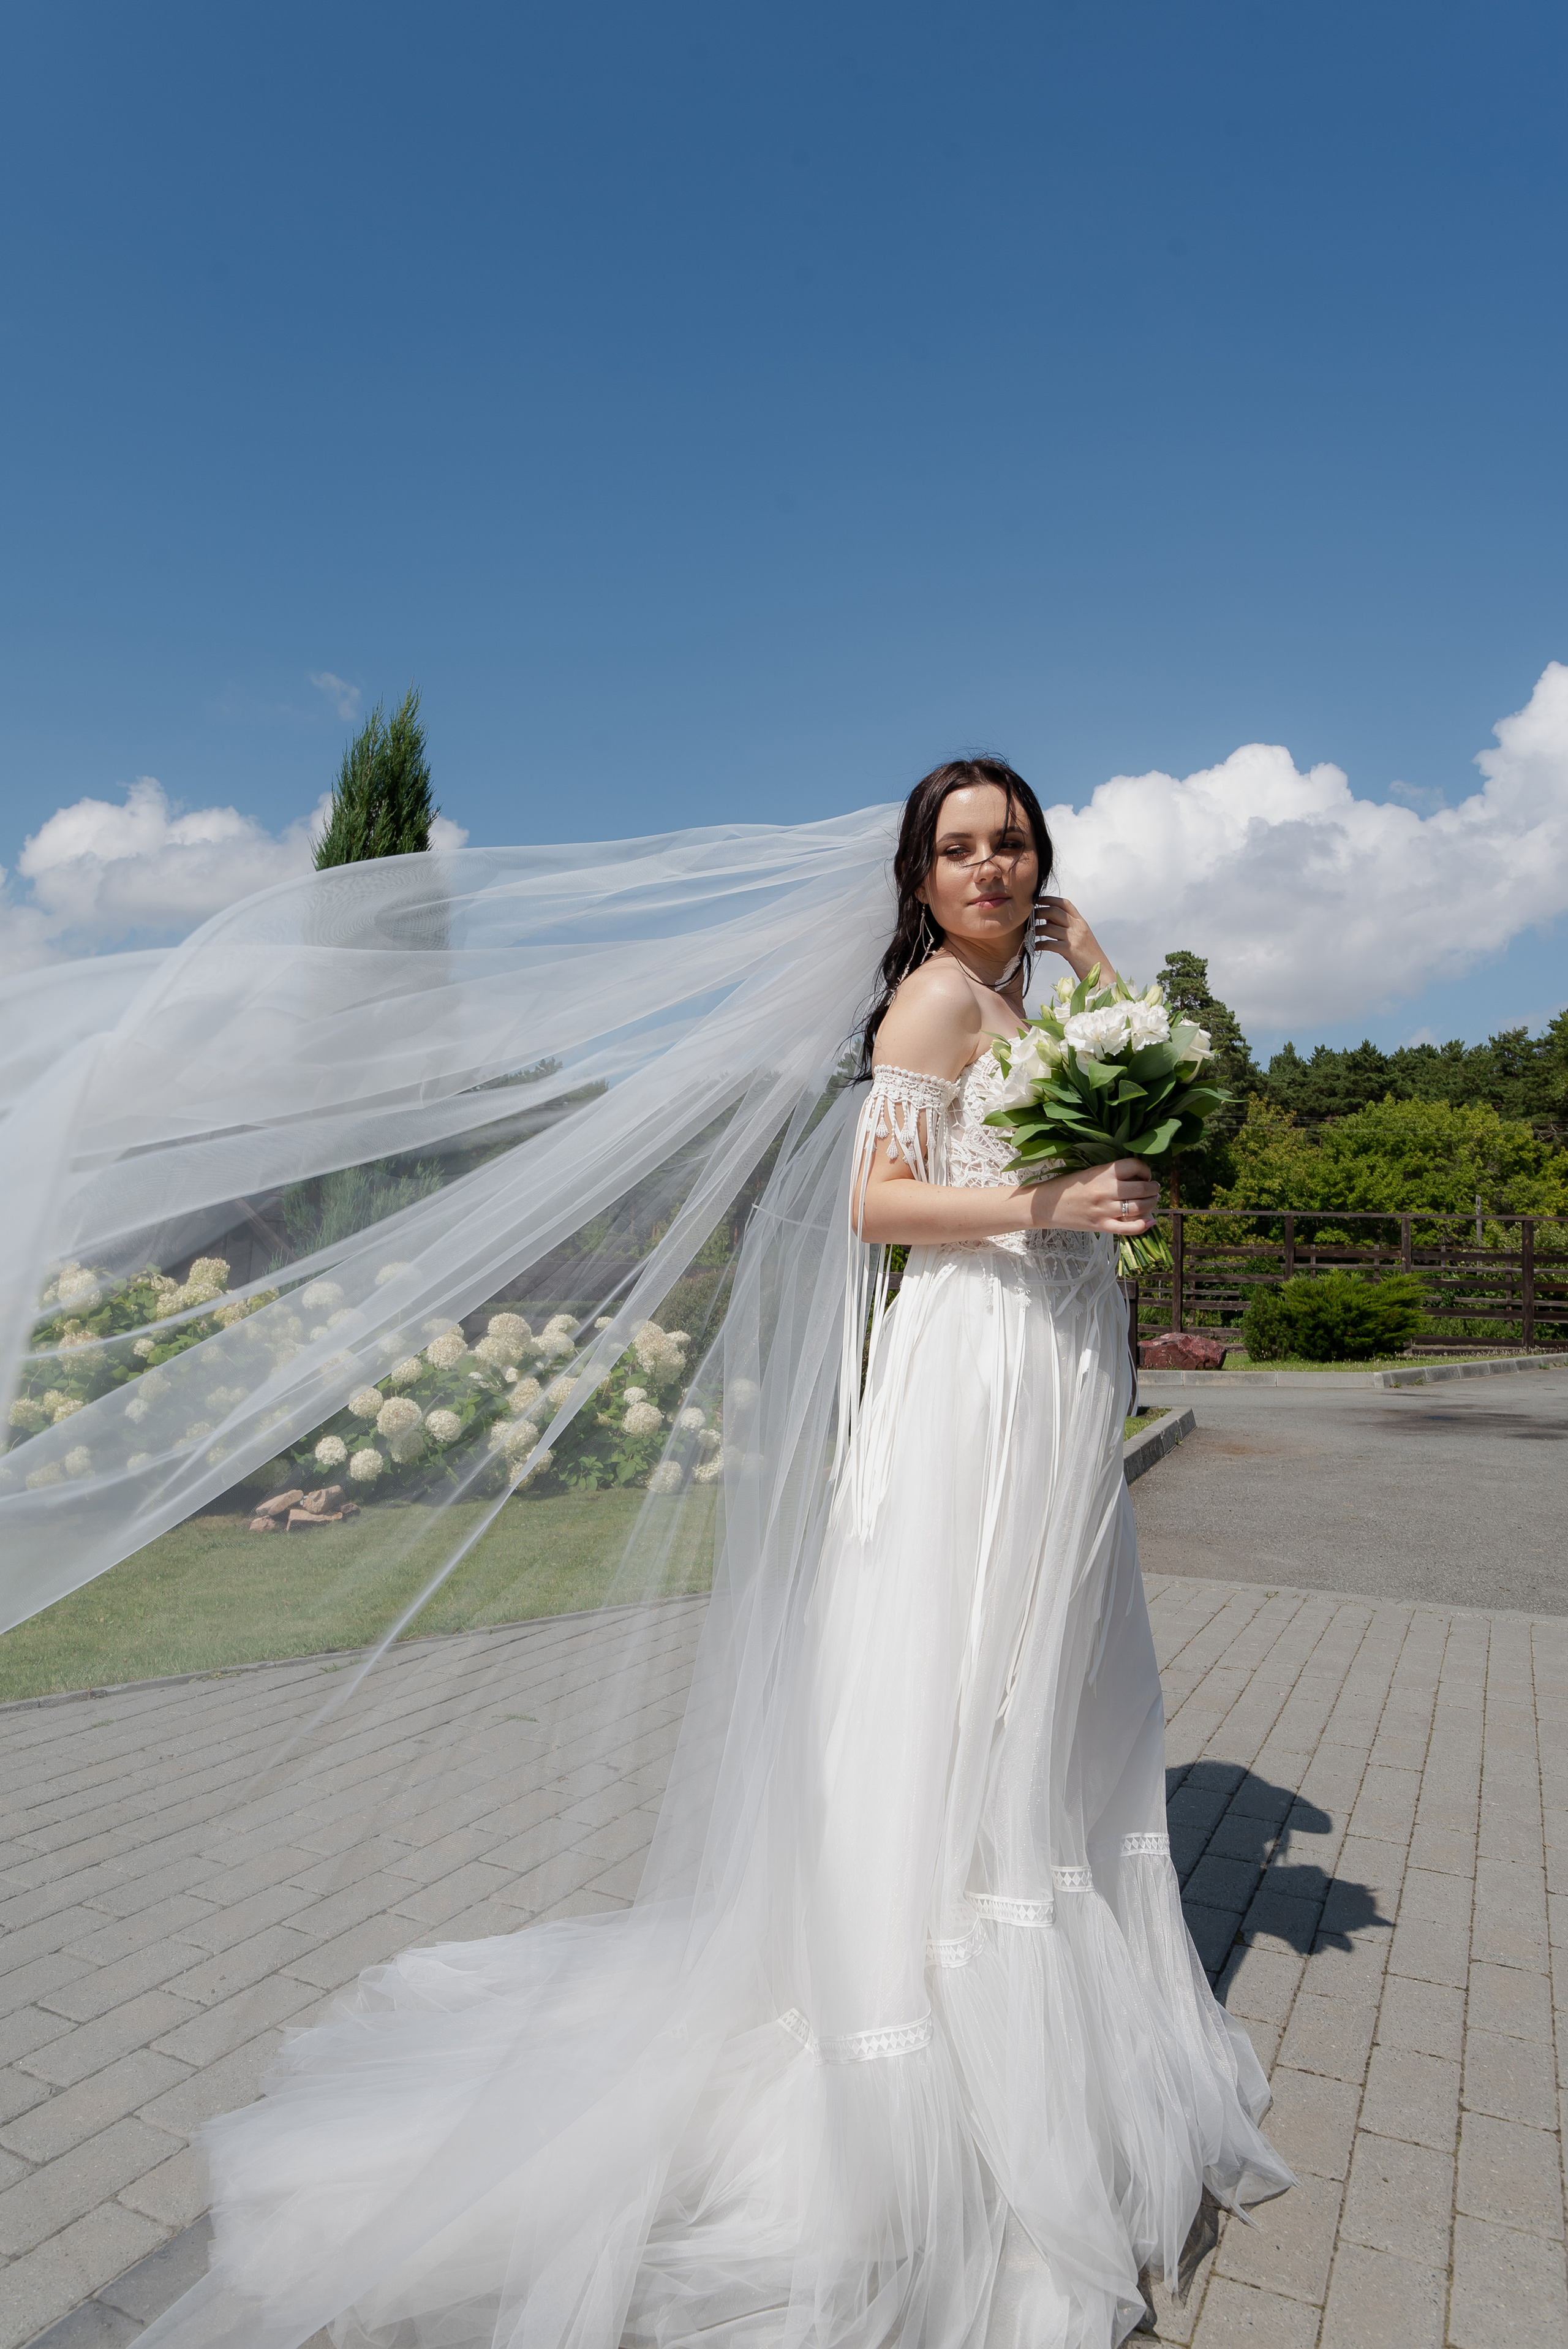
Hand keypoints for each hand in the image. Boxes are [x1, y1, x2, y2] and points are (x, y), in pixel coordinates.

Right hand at [1029, 1157, 1157, 1235]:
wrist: (1047, 1204)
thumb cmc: (1068, 1186)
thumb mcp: (1090, 1173)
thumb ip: (1111, 1174)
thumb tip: (1138, 1177)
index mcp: (1103, 1172)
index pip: (1134, 1166)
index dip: (1145, 1170)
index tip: (1145, 1174)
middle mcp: (1106, 1190)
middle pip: (1142, 1188)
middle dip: (1153, 1188)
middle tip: (1153, 1188)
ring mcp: (1104, 1210)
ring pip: (1139, 1207)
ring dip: (1151, 1203)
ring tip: (1151, 1201)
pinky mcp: (1102, 1226)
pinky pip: (1129, 1228)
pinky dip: (1143, 1225)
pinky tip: (1150, 1221)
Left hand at [1034, 895, 1112, 983]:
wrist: (1102, 972)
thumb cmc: (1088, 956)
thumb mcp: (1080, 937)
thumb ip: (1066, 926)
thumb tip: (1047, 918)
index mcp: (1081, 922)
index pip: (1065, 903)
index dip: (1049, 899)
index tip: (1037, 899)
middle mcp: (1079, 927)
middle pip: (1055, 912)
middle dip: (1039, 912)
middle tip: (1029, 916)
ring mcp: (1075, 938)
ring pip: (1049, 927)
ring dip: (1036, 929)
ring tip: (1029, 932)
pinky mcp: (1070, 951)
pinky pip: (1049, 944)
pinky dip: (1039, 945)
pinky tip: (1034, 947)